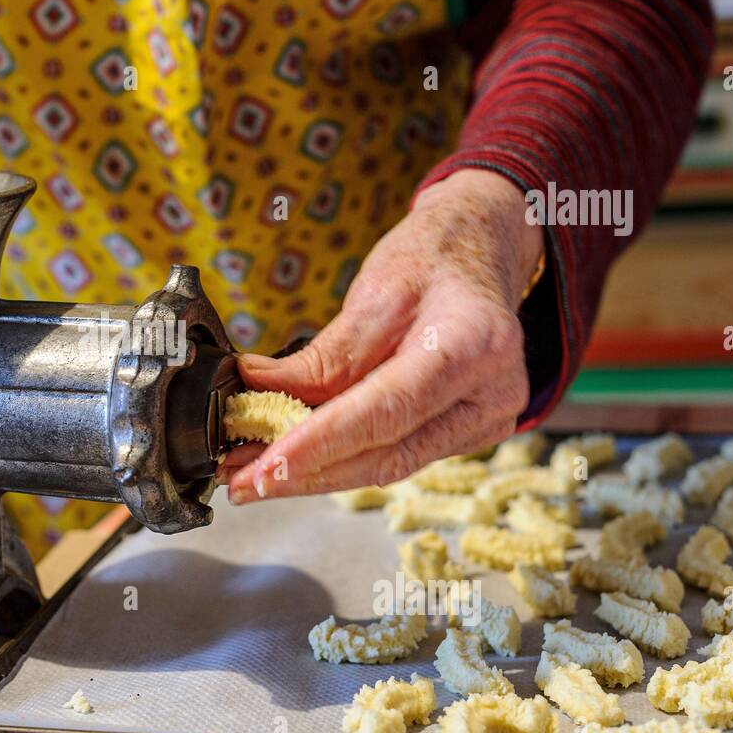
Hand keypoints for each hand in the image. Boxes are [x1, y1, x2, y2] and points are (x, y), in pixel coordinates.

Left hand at [222, 169, 543, 502]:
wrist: (481, 250)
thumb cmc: (431, 259)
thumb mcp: (374, 292)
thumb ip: (322, 355)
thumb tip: (256, 389)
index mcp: (474, 346)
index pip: (385, 413)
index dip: (319, 446)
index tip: (264, 467)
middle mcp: (490, 394)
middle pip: (385, 455)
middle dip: (305, 473)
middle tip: (241, 481)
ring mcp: (486, 420)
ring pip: (387, 466)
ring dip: (316, 475)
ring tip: (252, 475)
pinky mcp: (469, 432)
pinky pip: (396, 455)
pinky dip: (342, 459)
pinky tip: (296, 459)